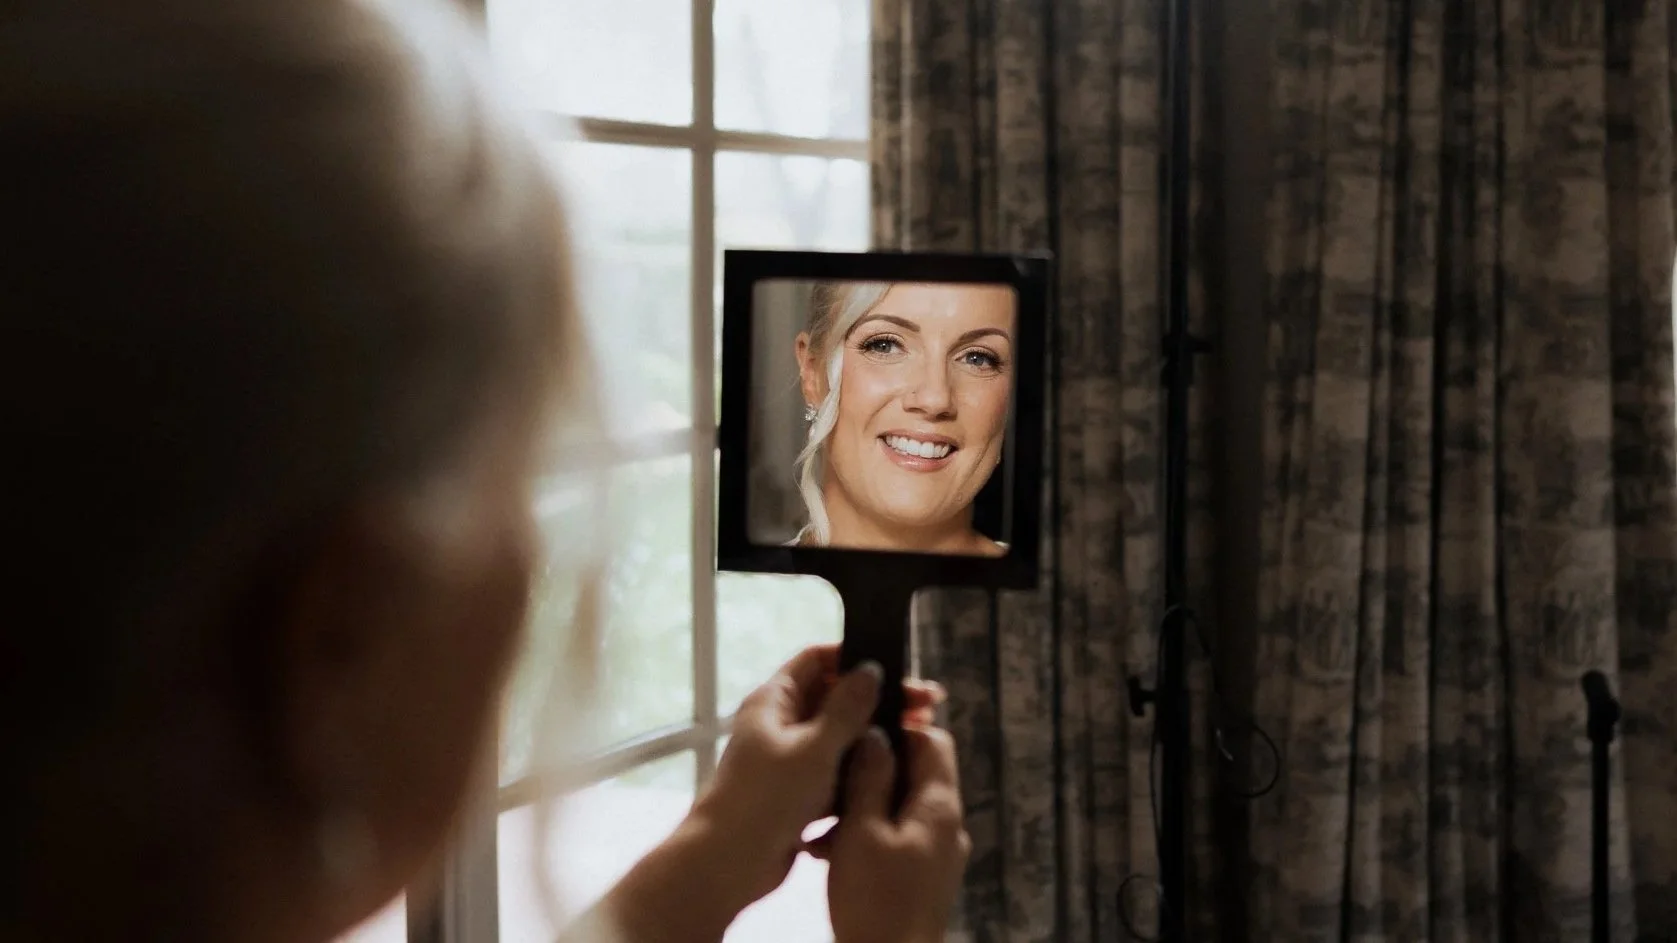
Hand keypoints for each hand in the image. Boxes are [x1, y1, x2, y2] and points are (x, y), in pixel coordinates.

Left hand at [597, 645, 942, 942]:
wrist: (728, 864)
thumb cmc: (765, 800)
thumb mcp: (813, 748)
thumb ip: (846, 708)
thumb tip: (871, 670)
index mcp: (774, 701)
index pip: (816, 659)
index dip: (855, 657)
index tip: (895, 667)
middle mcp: (780, 724)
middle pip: (834, 697)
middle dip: (876, 700)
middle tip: (924, 707)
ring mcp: (789, 759)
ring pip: (839, 737)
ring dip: (873, 736)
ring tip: (917, 738)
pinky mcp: (798, 792)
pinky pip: (836, 771)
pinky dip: (860, 769)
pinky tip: (894, 773)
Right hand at [822, 726, 969, 942]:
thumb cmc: (874, 900)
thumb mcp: (862, 832)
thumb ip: (870, 778)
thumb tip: (876, 734)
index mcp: (939, 806)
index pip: (934, 741)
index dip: (897, 730)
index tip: (856, 735)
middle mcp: (947, 825)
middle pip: (915, 774)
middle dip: (871, 771)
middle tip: (829, 781)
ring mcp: (938, 853)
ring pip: (900, 807)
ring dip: (862, 807)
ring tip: (820, 826)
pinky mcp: (922, 876)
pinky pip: (897, 837)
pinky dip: (867, 835)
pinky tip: (829, 852)